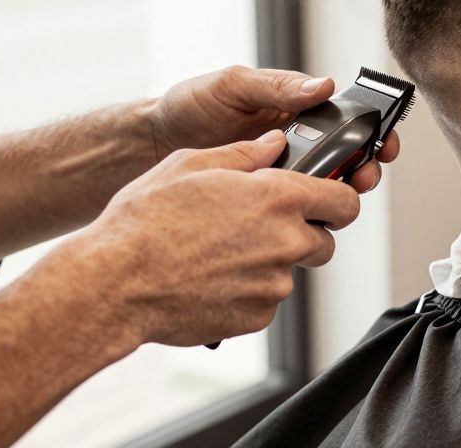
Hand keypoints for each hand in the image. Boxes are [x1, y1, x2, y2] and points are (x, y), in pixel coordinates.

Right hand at [60, 131, 359, 346]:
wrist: (115, 283)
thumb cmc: (146, 221)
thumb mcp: (191, 165)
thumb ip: (243, 153)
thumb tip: (273, 143)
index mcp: (278, 197)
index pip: (345, 200)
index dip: (337, 197)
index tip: (325, 199)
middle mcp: (285, 242)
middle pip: (324, 240)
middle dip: (302, 232)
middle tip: (260, 226)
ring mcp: (273, 284)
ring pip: (290, 271)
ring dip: (269, 262)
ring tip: (220, 252)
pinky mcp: (256, 317)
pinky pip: (265, 300)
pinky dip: (247, 290)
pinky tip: (210, 277)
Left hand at [148, 65, 399, 192]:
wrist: (152, 146)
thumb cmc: (189, 106)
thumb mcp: (233, 85)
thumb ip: (277, 87)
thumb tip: (322, 87)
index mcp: (296, 110)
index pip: (348, 119)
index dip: (373, 131)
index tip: (384, 142)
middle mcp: (297, 144)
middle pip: (348, 159)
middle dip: (365, 168)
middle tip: (363, 176)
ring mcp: (282, 176)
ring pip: (327, 190)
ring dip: (341, 195)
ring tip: (338, 199)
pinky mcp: (266, 203)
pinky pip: (296, 212)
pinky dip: (307, 216)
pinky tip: (305, 219)